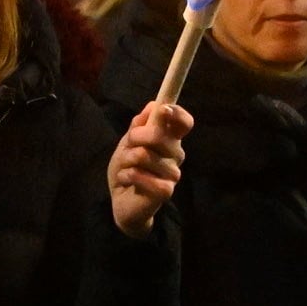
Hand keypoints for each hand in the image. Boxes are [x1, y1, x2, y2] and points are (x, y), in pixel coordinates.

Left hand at [106, 99, 191, 236]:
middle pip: (161, 134)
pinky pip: (143, 175)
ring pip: (145, 155)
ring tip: (126, 169)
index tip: (163, 109)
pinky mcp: (166, 191)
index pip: (184, 122)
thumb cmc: (128, 168)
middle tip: (128, 148)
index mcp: (169, 140)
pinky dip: (128, 176)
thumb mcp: (127, 143)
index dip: (177, 113)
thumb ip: (138, 125)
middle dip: (136, 137)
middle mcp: (175, 155)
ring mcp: (173, 173)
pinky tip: (128, 181)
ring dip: (126, 161)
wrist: (122, 201)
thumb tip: (153, 105)